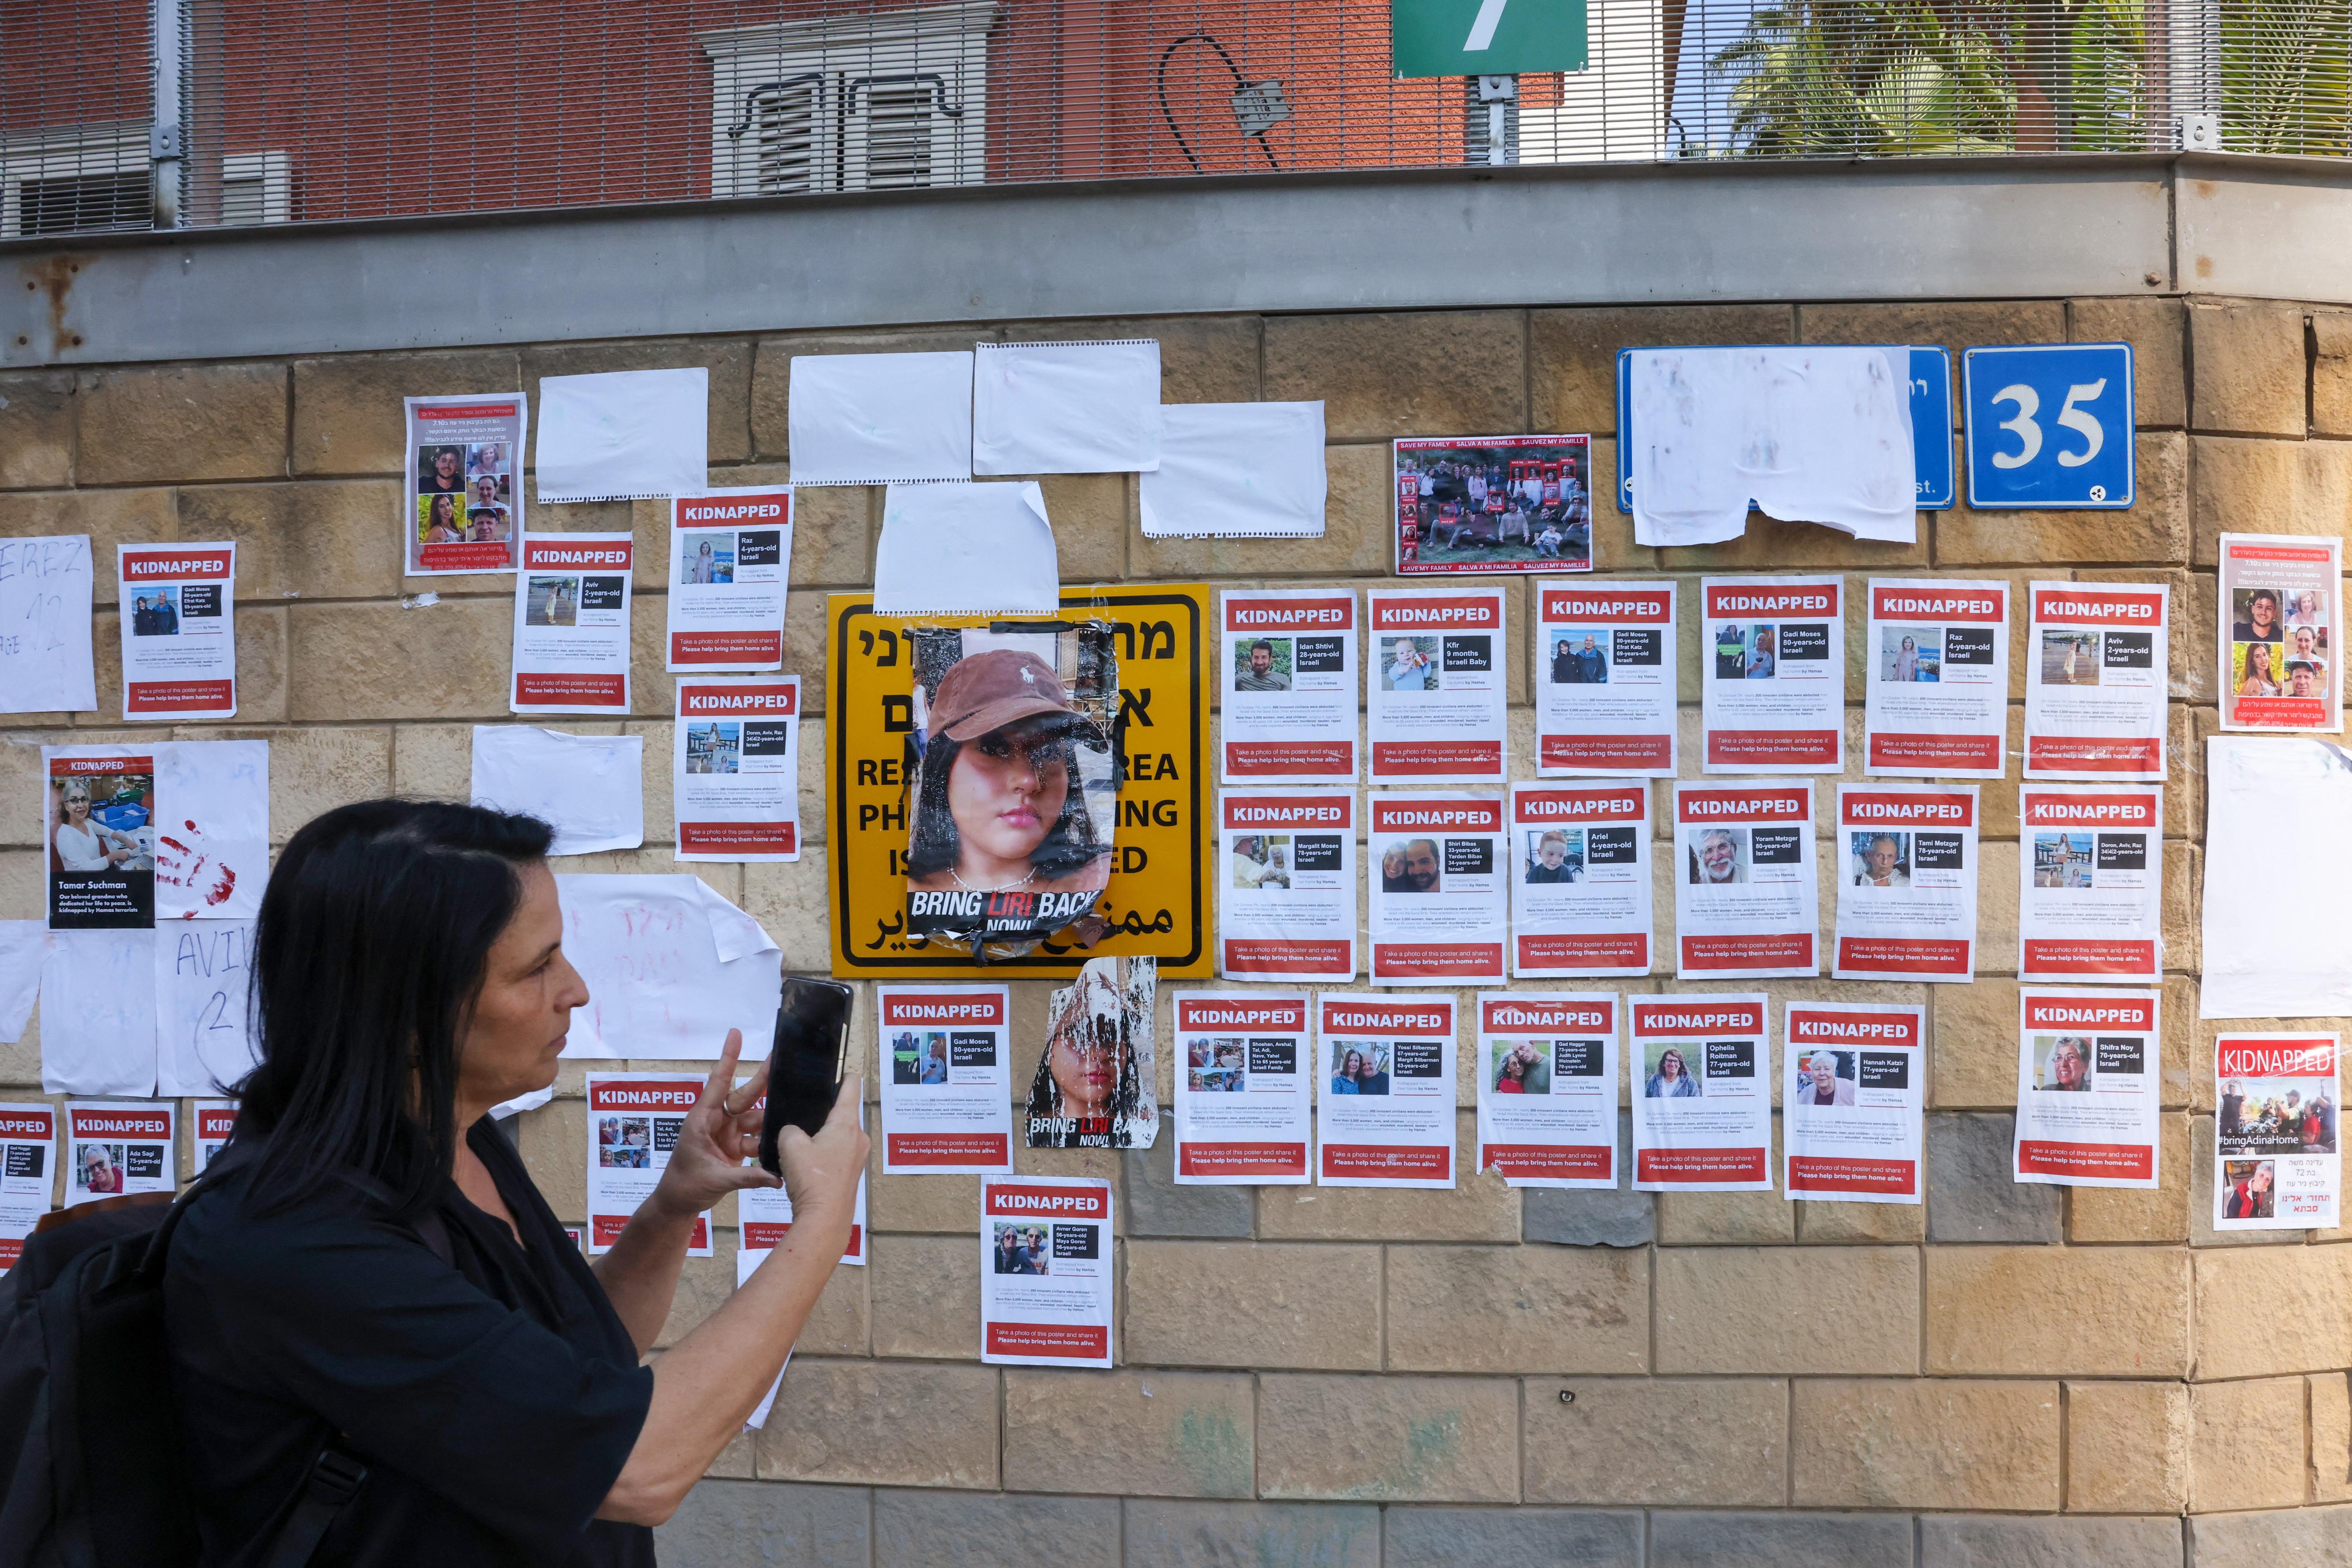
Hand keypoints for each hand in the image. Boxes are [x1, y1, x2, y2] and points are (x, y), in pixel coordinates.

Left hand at [648, 1030, 775, 1216]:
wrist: (678, 1204)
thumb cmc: (685, 1185)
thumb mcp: (715, 1180)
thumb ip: (747, 1178)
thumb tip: (777, 1177)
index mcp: (703, 1119)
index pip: (718, 1083)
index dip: (728, 1058)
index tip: (735, 1034)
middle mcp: (717, 1122)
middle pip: (744, 1097)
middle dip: (762, 1080)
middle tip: (781, 1059)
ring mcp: (728, 1134)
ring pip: (755, 1120)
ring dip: (771, 1123)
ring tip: (792, 1122)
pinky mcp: (737, 1148)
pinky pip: (757, 1139)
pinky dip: (769, 1144)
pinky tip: (784, 1146)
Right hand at [778, 1077, 868, 1233]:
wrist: (823, 1219)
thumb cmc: (811, 1178)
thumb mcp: (789, 1144)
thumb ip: (790, 1129)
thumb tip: (794, 1132)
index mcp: (847, 1123)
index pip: (851, 1086)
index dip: (843, 1075)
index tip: (835, 1071)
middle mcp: (858, 1137)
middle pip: (844, 1113)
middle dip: (825, 1110)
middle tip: (802, 1111)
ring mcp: (857, 1157)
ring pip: (839, 1135)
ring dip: (822, 1135)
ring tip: (799, 1139)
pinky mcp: (851, 1174)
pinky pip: (837, 1154)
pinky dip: (823, 1153)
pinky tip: (805, 1162)